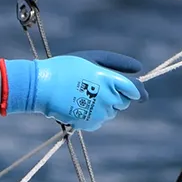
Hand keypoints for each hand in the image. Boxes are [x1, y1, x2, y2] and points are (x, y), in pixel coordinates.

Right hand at [2, 54, 144, 127]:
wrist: (42, 86)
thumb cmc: (67, 67)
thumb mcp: (92, 57)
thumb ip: (117, 62)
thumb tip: (139, 68)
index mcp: (111, 80)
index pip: (136, 90)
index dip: (136, 91)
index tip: (133, 91)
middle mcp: (108, 98)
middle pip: (124, 102)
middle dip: (115, 96)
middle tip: (96, 87)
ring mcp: (100, 113)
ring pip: (112, 112)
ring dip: (104, 105)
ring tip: (84, 94)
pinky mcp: (90, 124)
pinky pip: (99, 120)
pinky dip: (93, 114)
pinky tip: (79, 104)